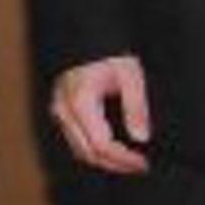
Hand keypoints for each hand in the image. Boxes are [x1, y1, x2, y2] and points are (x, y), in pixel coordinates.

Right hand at [48, 54, 152, 174]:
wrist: (87, 37)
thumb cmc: (111, 54)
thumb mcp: (131, 75)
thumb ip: (136, 107)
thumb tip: (141, 139)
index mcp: (80, 101)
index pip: (101, 144)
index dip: (123, 158)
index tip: (144, 162)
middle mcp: (64, 110)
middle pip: (88, 153)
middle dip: (116, 164)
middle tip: (141, 166)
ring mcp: (60, 112)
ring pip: (80, 150)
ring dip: (106, 160)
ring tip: (132, 161)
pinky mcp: (62, 113)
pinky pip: (77, 140)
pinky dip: (96, 150)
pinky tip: (117, 149)